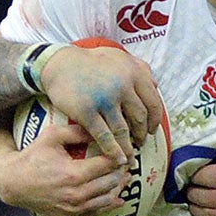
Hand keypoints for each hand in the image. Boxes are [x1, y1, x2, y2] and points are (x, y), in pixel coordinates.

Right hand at [0, 121, 128, 215]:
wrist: (14, 183)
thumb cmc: (33, 157)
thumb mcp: (52, 136)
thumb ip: (78, 131)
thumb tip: (101, 128)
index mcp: (73, 174)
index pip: (107, 165)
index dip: (120, 157)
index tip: (127, 151)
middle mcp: (76, 195)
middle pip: (111, 183)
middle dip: (122, 172)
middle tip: (127, 163)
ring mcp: (74, 209)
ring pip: (107, 200)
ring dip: (119, 188)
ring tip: (125, 178)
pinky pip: (97, 213)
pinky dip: (109, 204)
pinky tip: (117, 197)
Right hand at [38, 41, 166, 164]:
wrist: (59, 64)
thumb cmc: (89, 62)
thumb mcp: (118, 56)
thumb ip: (138, 68)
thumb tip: (156, 85)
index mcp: (133, 72)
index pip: (153, 102)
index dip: (154, 120)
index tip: (151, 130)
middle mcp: (122, 85)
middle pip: (139, 118)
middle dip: (141, 134)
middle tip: (140, 142)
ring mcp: (105, 99)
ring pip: (123, 130)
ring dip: (128, 146)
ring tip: (130, 156)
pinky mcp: (87, 112)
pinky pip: (104, 136)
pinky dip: (113, 150)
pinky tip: (117, 159)